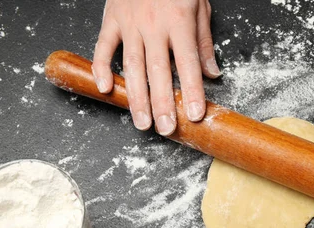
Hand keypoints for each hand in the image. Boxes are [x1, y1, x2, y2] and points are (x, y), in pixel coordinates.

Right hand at [92, 0, 220, 134]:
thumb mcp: (199, 6)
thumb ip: (204, 41)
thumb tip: (212, 73)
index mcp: (179, 22)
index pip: (188, 63)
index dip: (193, 90)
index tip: (196, 114)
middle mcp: (154, 25)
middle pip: (159, 71)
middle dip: (163, 103)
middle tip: (166, 129)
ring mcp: (130, 23)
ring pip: (132, 66)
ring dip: (136, 97)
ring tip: (142, 122)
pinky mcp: (111, 19)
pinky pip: (103, 47)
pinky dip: (101, 67)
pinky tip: (105, 89)